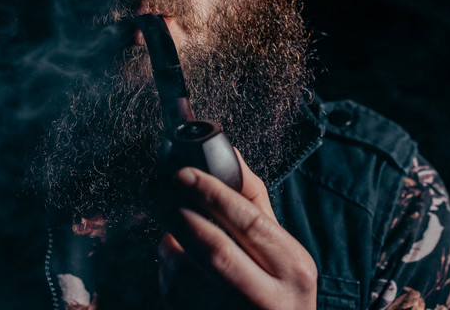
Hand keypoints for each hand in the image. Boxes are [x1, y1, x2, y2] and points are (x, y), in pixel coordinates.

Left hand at [158, 151, 316, 308]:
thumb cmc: (278, 287)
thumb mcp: (281, 247)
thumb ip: (253, 202)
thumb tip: (230, 155)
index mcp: (293, 268)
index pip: (249, 222)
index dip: (212, 193)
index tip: (183, 173)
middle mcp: (268, 298)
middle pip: (215, 248)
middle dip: (179, 213)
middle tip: (156, 191)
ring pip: (186, 273)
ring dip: (168, 243)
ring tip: (168, 228)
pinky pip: (174, 293)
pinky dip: (167, 270)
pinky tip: (175, 260)